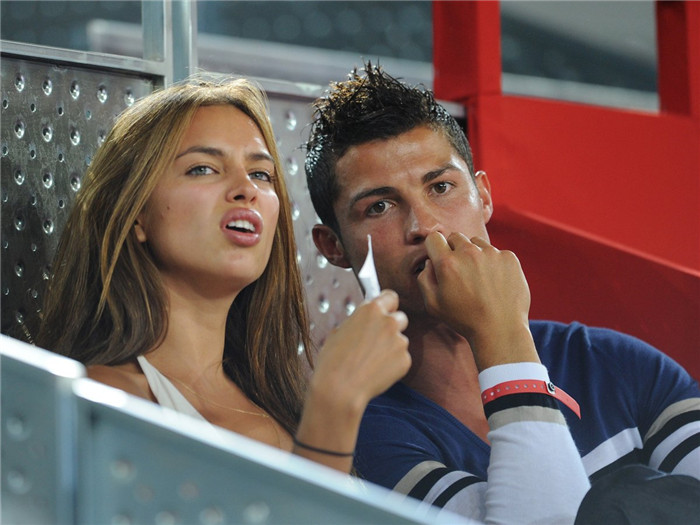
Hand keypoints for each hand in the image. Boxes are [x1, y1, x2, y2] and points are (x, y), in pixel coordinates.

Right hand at [311, 290, 410, 410]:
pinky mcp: (405, 360)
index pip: (391, 296)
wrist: (339, 389)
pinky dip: (393, 365)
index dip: (388, 304)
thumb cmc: (333, 361)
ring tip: (370, 362)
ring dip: (391, 348)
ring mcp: (399, 341)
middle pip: (400, 318)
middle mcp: (389, 321)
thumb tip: (365, 323)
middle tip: (377, 341)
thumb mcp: (339, 331)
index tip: (386, 310)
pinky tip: (376, 373)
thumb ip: (358, 322)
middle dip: (391, 327)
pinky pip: (401, 359)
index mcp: (371, 310)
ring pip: (400, 340)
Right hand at [417, 231, 538, 368]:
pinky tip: (494, 282)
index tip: (440, 258)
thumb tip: (430, 261)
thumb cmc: (464, 319)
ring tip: (478, 278)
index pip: (434, 238)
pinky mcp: (509, 258)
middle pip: (456, 237)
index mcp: (447, 263)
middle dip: (454, 250)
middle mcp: (469, 253)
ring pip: (476, 243)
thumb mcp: (433, 304)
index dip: (435, 248)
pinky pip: (496, 252)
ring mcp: (491, 253)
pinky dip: (493, 263)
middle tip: (460, 272)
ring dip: (474, 254)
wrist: (500, 329)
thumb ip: (424, 278)